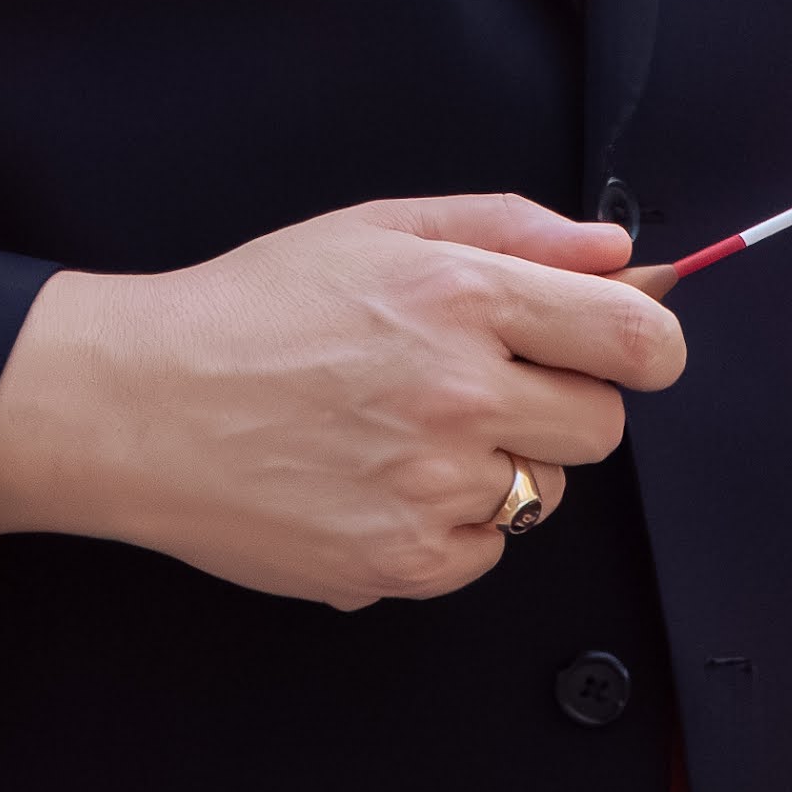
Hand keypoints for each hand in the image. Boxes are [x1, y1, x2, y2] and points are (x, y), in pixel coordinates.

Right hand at [0, 193, 688, 609]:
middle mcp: (459, 393)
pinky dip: (451, 524)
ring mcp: (432, 486)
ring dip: (503, 466)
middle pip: (604, 425)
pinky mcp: (402, 561)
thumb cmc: (253, 308)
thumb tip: (617, 254)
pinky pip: (487, 550)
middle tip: (484, 386)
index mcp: (462, 296)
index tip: (630, 350)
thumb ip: (511, 229)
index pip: (635, 338)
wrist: (142, 404)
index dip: (649, 346)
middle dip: (563, 404)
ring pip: (546, 493)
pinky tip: (382, 482)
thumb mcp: (379, 231)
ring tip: (410, 433)